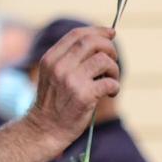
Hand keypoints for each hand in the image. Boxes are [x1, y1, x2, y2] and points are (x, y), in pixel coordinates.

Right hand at [22, 26, 121, 144]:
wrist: (45, 129)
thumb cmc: (54, 103)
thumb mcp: (53, 75)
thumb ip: (69, 59)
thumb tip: (100, 42)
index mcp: (51, 58)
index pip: (77, 34)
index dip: (98, 31)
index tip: (111, 34)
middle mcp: (60, 66)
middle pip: (92, 42)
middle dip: (109, 47)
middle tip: (114, 60)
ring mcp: (71, 81)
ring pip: (104, 60)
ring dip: (114, 69)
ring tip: (112, 80)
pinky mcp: (84, 96)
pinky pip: (110, 82)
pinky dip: (115, 86)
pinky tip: (111, 93)